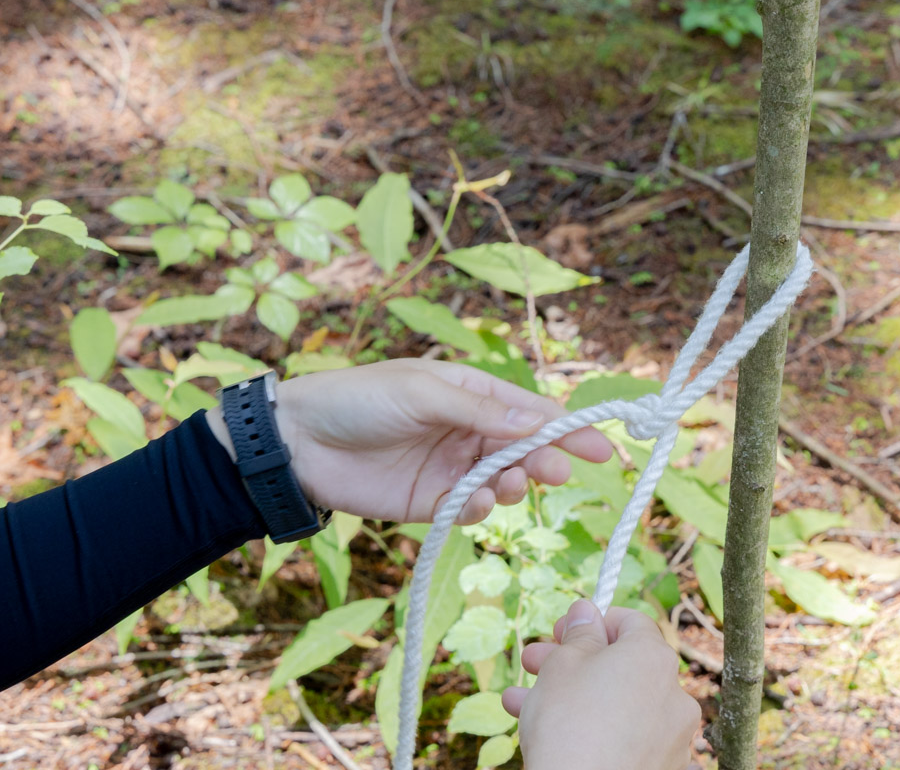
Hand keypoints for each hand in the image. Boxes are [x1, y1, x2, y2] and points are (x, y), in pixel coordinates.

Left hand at [205, 359, 612, 523]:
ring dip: (513, 485)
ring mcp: (451, 467)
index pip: (530, 411)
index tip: (599, 446)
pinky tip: (473, 501)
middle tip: (556, 471)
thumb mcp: (424, 393)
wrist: (297, 443)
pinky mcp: (430, 502)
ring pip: (503, 481)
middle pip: (524, 449)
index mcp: (469, 393)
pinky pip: (471, 508)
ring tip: (506, 485)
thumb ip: (483, 411)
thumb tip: (540, 422)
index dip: (566, 428)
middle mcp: (467, 430)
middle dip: (545, 460)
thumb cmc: (358, 400)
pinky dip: (480, 508)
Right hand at [502, 601, 701, 769]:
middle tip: (533, 662)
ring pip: (616, 704)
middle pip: (620, 665)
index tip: (560, 631)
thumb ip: (578, 634)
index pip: (630, 622)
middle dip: (572, 661)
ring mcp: (671, 736)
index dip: (592, 622)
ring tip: (519, 702)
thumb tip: (586, 610)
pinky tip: (551, 734)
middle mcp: (673, 694)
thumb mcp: (563, 665)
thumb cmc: (570, 724)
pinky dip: (594, 731)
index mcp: (654, 657)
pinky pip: (625, 738)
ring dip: (572, 697)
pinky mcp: (662, 767)